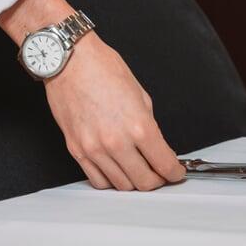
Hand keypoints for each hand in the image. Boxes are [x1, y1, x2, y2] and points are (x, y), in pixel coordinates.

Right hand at [0, 0, 184, 191]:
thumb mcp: (139, 93)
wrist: (68, 60)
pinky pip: (98, 180)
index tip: (176, 172)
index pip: (164, 165)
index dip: (175, 172)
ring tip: (138, 169)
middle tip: (160, 173)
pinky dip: (111, 180)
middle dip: (158, 180)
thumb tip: (155, 146)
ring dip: (134, 182)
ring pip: (122, 186)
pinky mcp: (76, 150)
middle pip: (145, 183)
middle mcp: (117, 142)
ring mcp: (94, 149)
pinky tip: (117, 169)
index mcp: (138, 126)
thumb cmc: (102, 68)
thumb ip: (148, 124)